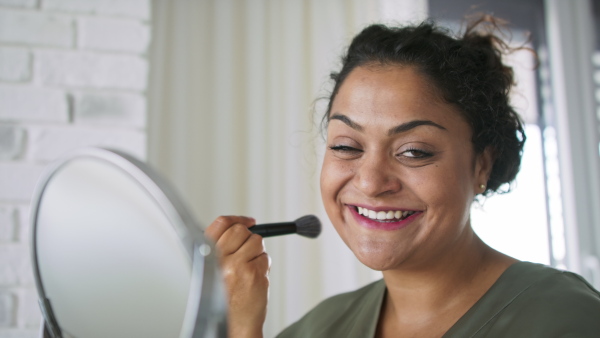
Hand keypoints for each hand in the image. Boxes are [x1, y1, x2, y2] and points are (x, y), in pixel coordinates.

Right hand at [205, 216, 269, 337]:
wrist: (232, 325)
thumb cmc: (222, 300)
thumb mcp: (210, 271)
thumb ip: (220, 248)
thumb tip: (238, 226)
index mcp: (206, 255)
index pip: (221, 223)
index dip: (237, 219)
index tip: (248, 221)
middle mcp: (220, 260)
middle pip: (242, 230)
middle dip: (248, 237)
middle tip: (247, 251)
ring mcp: (239, 267)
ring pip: (257, 242)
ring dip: (257, 253)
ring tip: (248, 269)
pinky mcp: (255, 275)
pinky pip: (265, 258)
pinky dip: (263, 266)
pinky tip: (254, 279)